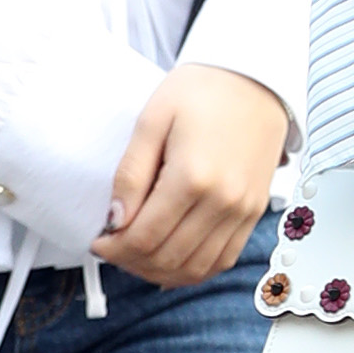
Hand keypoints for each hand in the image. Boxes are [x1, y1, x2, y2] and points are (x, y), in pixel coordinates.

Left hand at [93, 66, 289, 289]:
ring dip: (159, 272)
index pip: (145, 237)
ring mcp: (243, 211)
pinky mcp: (253, 213)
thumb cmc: (203, 92)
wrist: (254, 80)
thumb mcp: (152, 121)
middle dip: (131, 262)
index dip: (114, 248)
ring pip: (195, 269)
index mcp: (193, 177)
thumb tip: (115, 219)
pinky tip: (171, 260)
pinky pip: (222, 260)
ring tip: (137, 255)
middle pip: (167, 258)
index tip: (99, 240)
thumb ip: (131, 174)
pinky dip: (193, 270)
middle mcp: (223, 201)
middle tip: (113, 248)